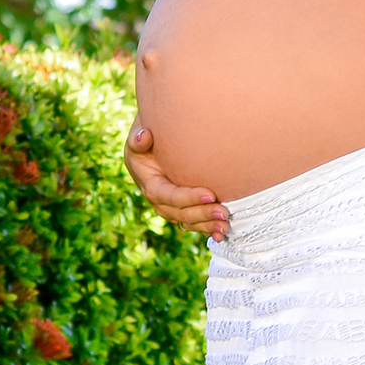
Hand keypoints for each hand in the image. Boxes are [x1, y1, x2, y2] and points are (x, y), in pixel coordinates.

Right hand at [123, 116, 229, 239]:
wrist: (160, 137)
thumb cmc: (152, 131)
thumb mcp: (141, 130)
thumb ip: (139, 138)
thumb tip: (144, 136)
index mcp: (149, 183)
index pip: (168, 194)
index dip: (188, 197)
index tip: (210, 194)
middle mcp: (159, 198)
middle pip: (179, 213)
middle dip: (202, 215)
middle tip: (224, 212)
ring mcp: (170, 206)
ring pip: (187, 221)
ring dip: (206, 225)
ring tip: (226, 226)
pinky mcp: (182, 207)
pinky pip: (193, 222)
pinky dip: (207, 228)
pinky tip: (222, 233)